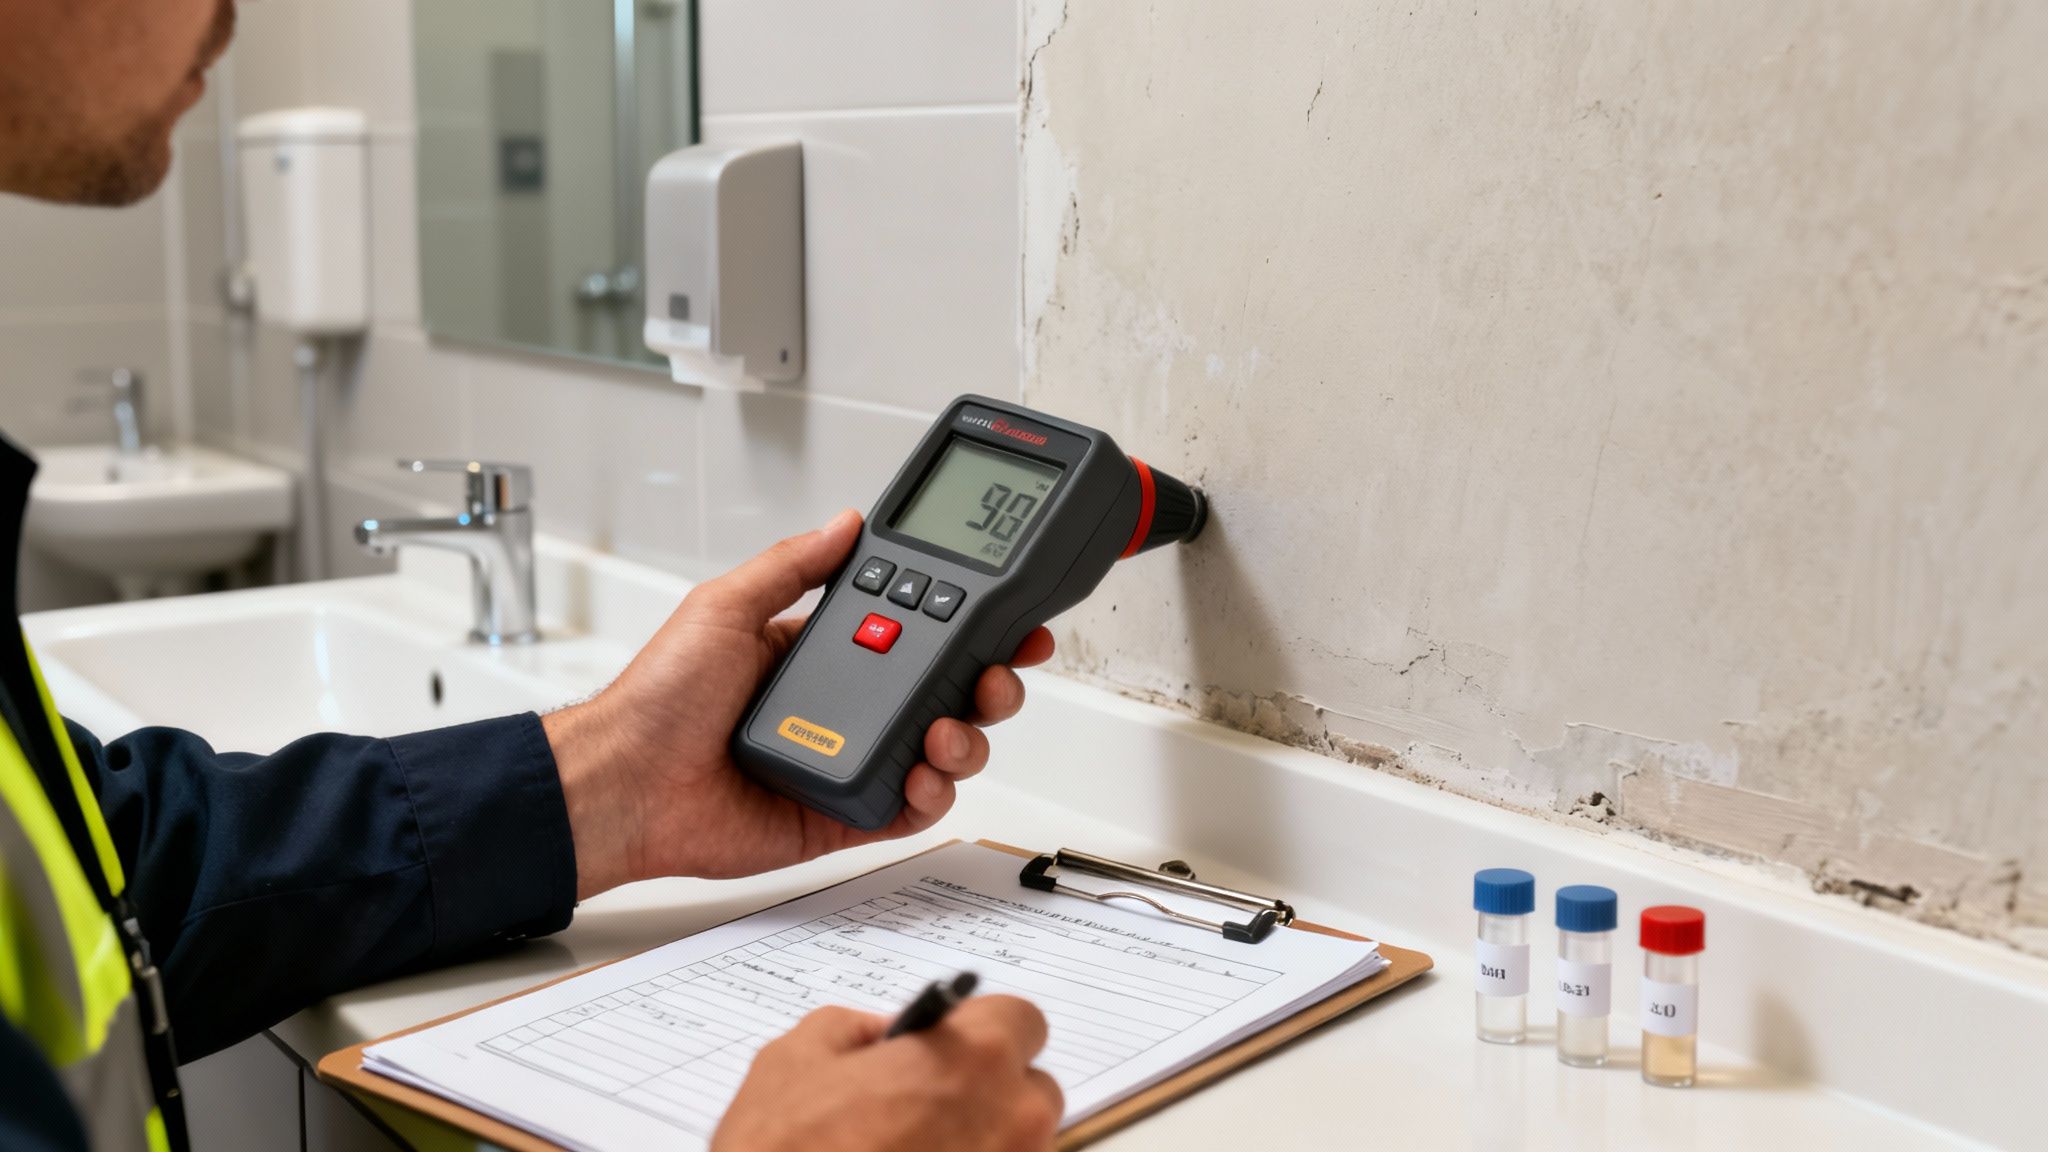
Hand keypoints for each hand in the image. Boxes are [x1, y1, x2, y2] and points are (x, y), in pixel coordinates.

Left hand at [543, 509, 1055, 896]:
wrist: (626, 785)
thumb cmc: (657, 700)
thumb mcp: (725, 606)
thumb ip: (792, 565)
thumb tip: (844, 521)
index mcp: (820, 651)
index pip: (915, 631)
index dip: (967, 626)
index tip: (1006, 616)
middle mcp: (844, 705)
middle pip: (945, 691)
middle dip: (985, 682)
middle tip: (993, 676)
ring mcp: (847, 760)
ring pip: (940, 750)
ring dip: (963, 739)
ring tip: (943, 732)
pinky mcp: (842, 815)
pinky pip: (908, 808)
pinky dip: (930, 795)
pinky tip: (922, 777)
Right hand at [711, 999, 1061, 1151]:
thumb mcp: (795, 1060)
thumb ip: (852, 1029)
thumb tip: (878, 1035)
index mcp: (972, 1059)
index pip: (1023, 1021)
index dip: (982, 1031)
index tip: (952, 1048)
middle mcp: (1010, 1121)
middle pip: (1031, 1090)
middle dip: (988, 1093)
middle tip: (927, 1107)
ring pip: (1019, 1147)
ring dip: (981, 1144)